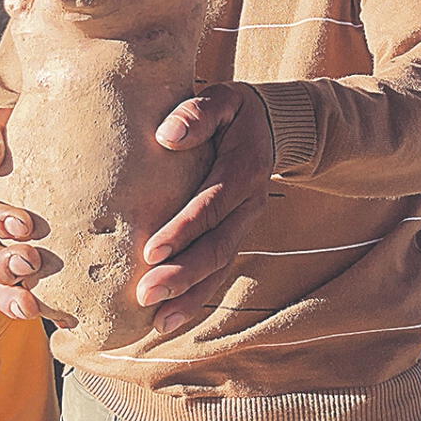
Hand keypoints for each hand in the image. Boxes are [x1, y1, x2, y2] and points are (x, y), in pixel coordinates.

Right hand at [0, 108, 47, 320]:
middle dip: (1, 264)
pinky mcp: (21, 264)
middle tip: (30, 262)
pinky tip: (49, 311)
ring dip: (9, 294)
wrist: (44, 134)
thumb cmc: (19, 128)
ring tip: (32, 302)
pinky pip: (16, 291)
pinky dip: (27, 303)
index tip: (24, 223)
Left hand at [137, 82, 274, 334]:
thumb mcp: (222, 98)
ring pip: (221, 267)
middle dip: (183, 275)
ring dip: (190, 296)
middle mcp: (249, 203)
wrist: (275, 125)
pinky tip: (170, 317)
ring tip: (157, 321)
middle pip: (218, 247)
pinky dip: (197, 297)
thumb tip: (166, 136)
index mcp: (243, 170)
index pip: (211, 205)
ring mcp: (245, 222)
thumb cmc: (235, 110)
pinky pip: (219, 270)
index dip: (183, 230)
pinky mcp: (236, 233)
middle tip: (146, 295)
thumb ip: (198, 113)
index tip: (151, 250)